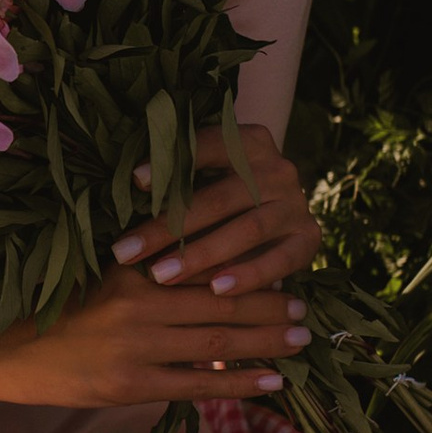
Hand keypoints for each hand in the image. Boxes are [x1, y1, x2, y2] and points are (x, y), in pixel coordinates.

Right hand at [0, 125, 317, 410]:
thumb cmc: (42, 305)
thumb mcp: (89, 270)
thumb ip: (139, 266)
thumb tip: (193, 262)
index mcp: (130, 264)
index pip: (204, 259)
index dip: (247, 263)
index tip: (279, 264)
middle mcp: (139, 300)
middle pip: (223, 298)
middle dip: (270, 302)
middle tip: (305, 307)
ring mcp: (137, 345)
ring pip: (219, 340)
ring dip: (267, 340)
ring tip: (300, 339)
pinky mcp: (131, 384)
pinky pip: (199, 384)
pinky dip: (239, 382)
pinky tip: (272, 382)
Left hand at [113, 123, 322, 301]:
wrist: (277, 212)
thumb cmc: (220, 194)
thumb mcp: (203, 177)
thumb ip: (175, 178)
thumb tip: (122, 186)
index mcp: (249, 142)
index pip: (208, 147)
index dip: (171, 163)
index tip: (133, 180)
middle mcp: (278, 169)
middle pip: (218, 198)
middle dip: (169, 227)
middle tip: (126, 251)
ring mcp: (296, 205)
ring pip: (246, 230)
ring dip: (201, 255)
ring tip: (161, 275)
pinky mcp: (308, 239)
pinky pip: (279, 261)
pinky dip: (248, 276)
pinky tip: (216, 291)